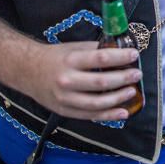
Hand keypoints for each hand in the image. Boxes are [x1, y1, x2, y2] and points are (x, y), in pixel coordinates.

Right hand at [23, 41, 142, 120]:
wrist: (28, 71)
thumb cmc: (55, 57)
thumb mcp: (74, 48)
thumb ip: (95, 50)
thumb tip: (120, 50)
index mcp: (70, 60)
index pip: (100, 58)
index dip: (120, 57)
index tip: (134, 55)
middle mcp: (67, 80)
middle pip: (100, 82)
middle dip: (123, 79)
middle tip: (136, 74)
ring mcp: (65, 98)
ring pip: (96, 103)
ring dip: (118, 98)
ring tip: (132, 92)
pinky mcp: (65, 110)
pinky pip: (90, 115)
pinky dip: (108, 115)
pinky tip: (122, 111)